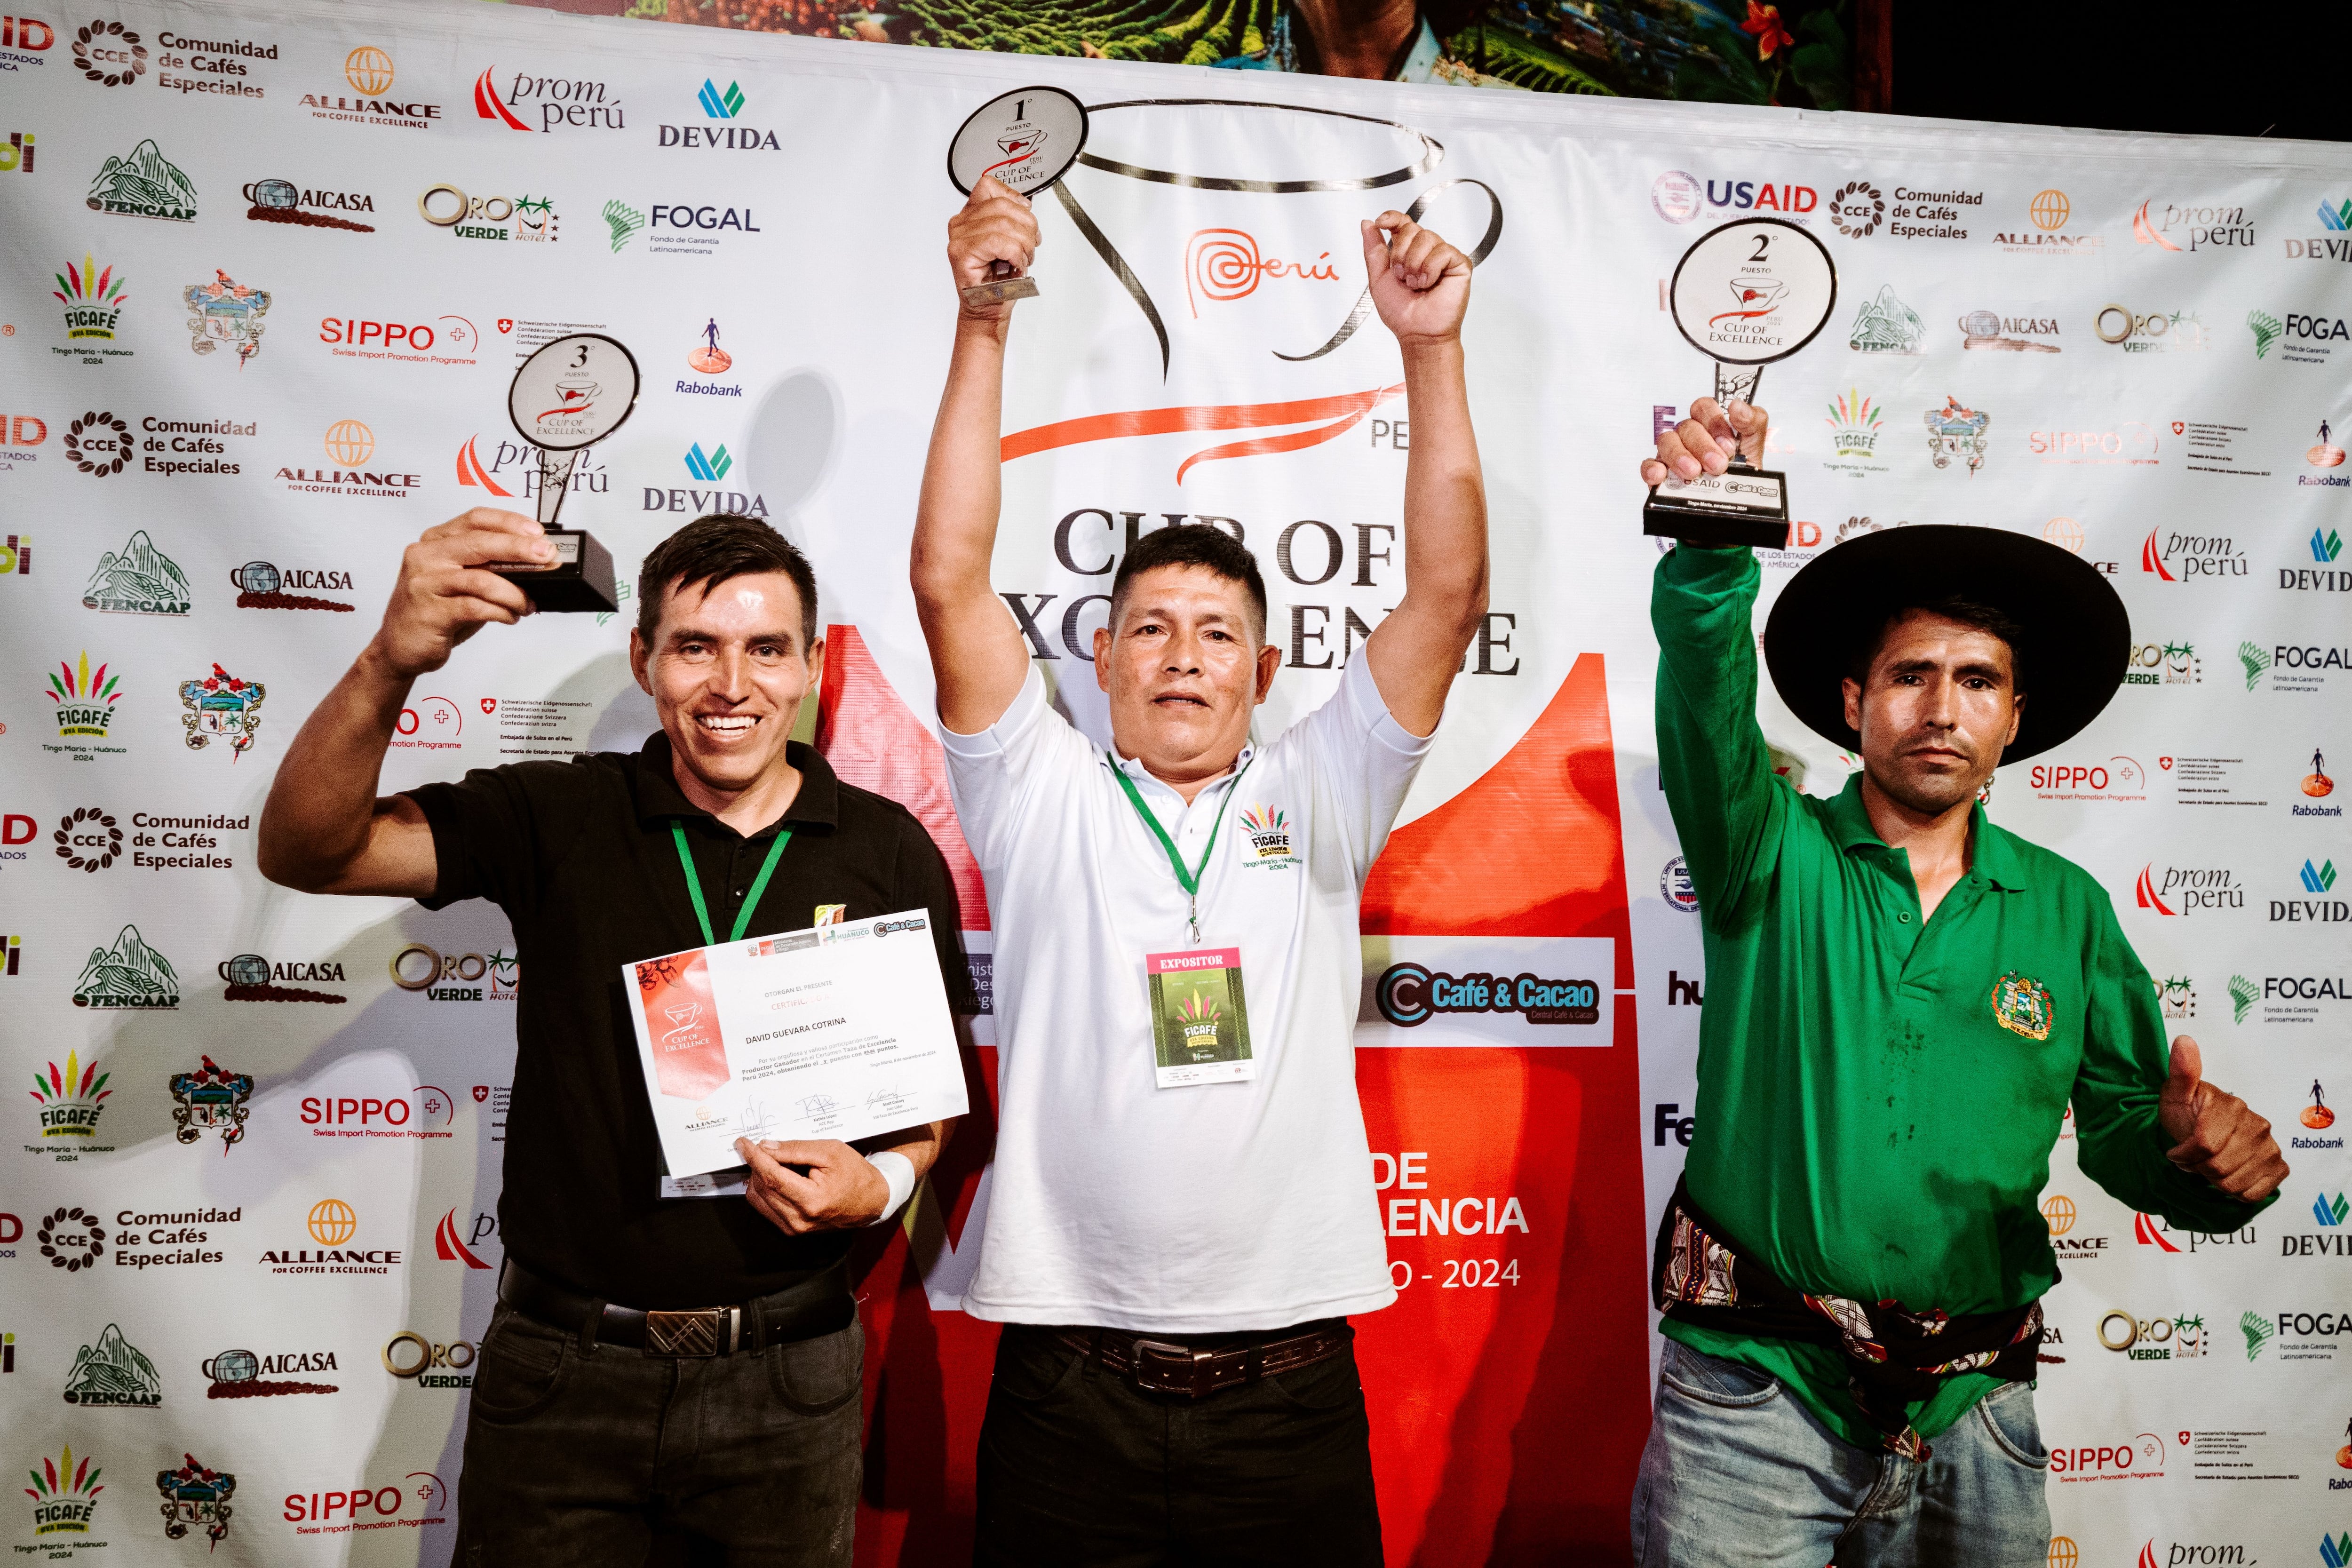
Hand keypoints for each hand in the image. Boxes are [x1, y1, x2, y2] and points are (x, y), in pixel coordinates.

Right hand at [370, 509, 547, 679]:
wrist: (400, 646)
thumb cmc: (435, 610)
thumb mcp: (462, 580)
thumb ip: (489, 567)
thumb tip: (536, 562)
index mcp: (435, 541)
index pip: (475, 519)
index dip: (509, 522)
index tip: (537, 532)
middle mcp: (426, 556)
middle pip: (479, 543)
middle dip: (519, 549)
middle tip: (546, 557)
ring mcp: (424, 583)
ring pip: (481, 579)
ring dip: (514, 593)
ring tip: (527, 604)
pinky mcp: (429, 612)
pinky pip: (475, 607)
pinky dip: (500, 612)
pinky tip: (510, 616)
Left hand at [735, 1138, 887, 1233]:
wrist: (871, 1201)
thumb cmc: (855, 1175)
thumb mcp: (830, 1152)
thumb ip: (796, 1149)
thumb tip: (767, 1147)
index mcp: (812, 1201)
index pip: (771, 1177)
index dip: (754, 1157)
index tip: (742, 1143)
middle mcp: (799, 1220)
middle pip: (762, 1187)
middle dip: (757, 1164)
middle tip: (764, 1147)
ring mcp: (794, 1228)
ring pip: (759, 1198)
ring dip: (759, 1176)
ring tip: (777, 1162)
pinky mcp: (791, 1230)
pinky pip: (765, 1207)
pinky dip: (765, 1189)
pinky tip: (777, 1177)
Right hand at [947, 174, 1038, 325]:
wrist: (989, 307)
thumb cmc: (998, 280)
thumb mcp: (1009, 241)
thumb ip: (1011, 219)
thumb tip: (1026, 208)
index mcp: (970, 215)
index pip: (989, 186)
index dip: (1013, 197)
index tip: (1026, 213)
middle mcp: (961, 223)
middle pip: (1002, 205)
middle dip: (1026, 226)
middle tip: (1030, 246)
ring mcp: (959, 237)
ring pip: (1003, 224)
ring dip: (1023, 244)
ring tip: (1022, 259)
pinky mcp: (962, 252)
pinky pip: (999, 242)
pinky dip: (1015, 254)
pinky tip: (1015, 265)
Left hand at [1363, 212, 1469, 346]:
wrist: (1417, 333)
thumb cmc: (1401, 313)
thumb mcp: (1378, 279)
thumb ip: (1373, 251)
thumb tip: (1366, 224)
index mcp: (1407, 252)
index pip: (1402, 223)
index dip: (1392, 218)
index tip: (1381, 222)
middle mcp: (1426, 251)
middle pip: (1412, 228)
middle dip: (1400, 254)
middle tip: (1402, 277)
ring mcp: (1443, 256)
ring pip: (1427, 237)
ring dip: (1414, 264)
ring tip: (1416, 284)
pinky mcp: (1459, 263)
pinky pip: (1443, 251)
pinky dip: (1430, 269)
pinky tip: (1428, 284)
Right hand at [1640, 398, 1769, 485]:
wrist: (1733, 509)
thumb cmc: (1741, 477)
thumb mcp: (1755, 448)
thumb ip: (1753, 422)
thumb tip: (1738, 406)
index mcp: (1710, 426)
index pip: (1704, 408)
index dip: (1715, 423)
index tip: (1728, 445)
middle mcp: (1690, 437)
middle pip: (1687, 426)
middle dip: (1703, 446)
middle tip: (1717, 465)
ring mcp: (1672, 455)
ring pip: (1666, 441)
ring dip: (1680, 455)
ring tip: (1693, 473)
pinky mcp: (1660, 476)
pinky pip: (1649, 465)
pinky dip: (1653, 469)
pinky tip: (1661, 475)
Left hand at [2157, 1036, 2287, 1201]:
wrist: (2202, 1129)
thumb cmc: (2186, 1112)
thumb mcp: (2176, 1093)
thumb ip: (2181, 1071)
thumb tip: (2184, 1041)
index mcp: (2232, 1107)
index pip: (2203, 1146)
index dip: (2183, 1155)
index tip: (2177, 1150)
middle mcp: (2257, 1125)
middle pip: (2218, 1167)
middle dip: (2197, 1168)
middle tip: (2193, 1158)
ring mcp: (2270, 1147)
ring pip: (2233, 1183)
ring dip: (2214, 1180)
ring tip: (2208, 1163)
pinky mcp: (2278, 1166)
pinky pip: (2255, 1194)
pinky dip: (2236, 1191)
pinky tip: (2228, 1173)